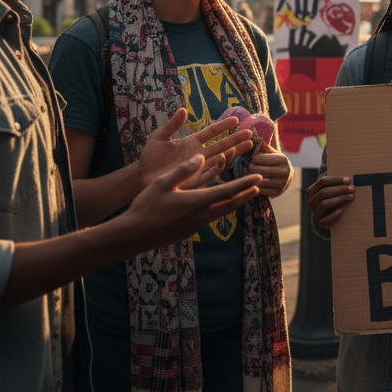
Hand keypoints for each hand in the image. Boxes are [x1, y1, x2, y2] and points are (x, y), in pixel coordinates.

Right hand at [121, 155, 260, 251]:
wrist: (133, 235)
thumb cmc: (145, 206)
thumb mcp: (163, 183)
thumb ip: (184, 170)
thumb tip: (201, 156)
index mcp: (197, 201)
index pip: (228, 191)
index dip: (244, 184)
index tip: (257, 179)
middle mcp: (201, 215)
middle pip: (230, 204)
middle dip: (245, 194)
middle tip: (258, 187)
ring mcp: (195, 226)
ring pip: (221, 213)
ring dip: (234, 203)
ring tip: (242, 196)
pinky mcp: (188, 231)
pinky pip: (210, 218)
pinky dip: (219, 210)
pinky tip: (217, 207)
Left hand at [138, 109, 255, 190]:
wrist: (142, 176)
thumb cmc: (150, 157)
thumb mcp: (159, 137)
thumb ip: (172, 125)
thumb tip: (184, 109)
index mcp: (192, 142)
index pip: (212, 132)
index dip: (223, 125)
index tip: (236, 119)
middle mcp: (199, 154)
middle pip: (221, 145)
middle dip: (236, 140)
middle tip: (250, 134)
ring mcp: (198, 166)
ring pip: (220, 159)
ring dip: (232, 153)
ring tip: (243, 146)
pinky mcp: (195, 179)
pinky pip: (210, 173)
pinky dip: (218, 167)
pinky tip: (224, 159)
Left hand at [249, 143, 292, 197]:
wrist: (287, 177)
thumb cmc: (276, 163)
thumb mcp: (274, 153)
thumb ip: (265, 148)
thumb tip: (258, 141)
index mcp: (282, 159)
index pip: (258, 158)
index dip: (253, 159)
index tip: (254, 161)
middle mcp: (284, 171)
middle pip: (256, 170)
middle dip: (250, 168)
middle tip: (250, 168)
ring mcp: (281, 183)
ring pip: (257, 180)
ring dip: (251, 178)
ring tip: (250, 175)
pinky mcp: (276, 193)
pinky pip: (259, 190)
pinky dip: (255, 186)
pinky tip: (254, 183)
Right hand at [307, 174, 353, 228]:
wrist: (331, 217)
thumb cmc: (334, 199)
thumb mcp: (332, 191)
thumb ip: (337, 185)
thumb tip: (349, 179)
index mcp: (312, 191)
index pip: (322, 182)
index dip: (335, 180)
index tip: (348, 180)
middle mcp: (311, 201)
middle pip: (323, 192)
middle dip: (339, 189)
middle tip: (352, 188)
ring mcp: (315, 212)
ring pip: (324, 204)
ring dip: (339, 199)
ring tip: (351, 197)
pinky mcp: (320, 222)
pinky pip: (326, 219)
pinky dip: (334, 214)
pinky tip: (341, 210)